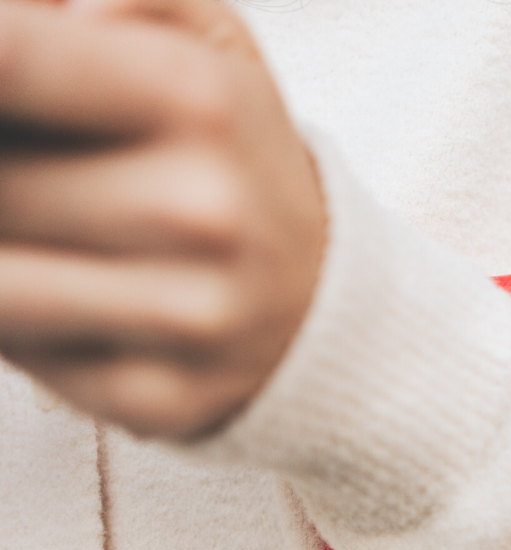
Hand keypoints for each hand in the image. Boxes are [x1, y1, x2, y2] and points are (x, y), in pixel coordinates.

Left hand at [0, 0, 325, 438]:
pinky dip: (23, 323)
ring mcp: (183, 317)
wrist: (326, 307)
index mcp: (199, 101)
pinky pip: (20, 353)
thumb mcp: (210, 45)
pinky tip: (75, 300)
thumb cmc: (240, 167)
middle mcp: (198, 213)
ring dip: (4, 253)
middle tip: (45, 178)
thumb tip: (40, 15)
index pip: (5, 59)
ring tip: (46, 235)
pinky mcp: (156, 397)